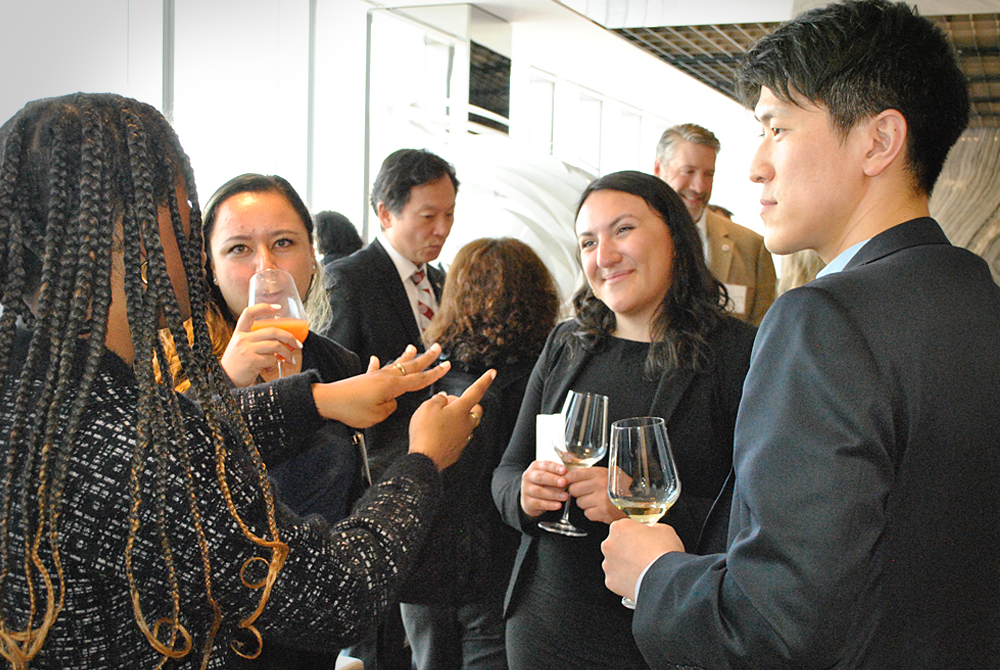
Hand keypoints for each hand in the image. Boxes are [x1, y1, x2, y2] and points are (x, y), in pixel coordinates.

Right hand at [221, 303, 301, 386]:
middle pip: (272, 331)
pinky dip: (276, 364)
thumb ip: (255, 341)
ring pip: (276, 345)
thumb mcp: (240, 348)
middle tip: (298, 344)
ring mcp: (247, 349)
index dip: (263, 307)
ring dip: (287, 352)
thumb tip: (281, 340)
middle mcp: (242, 339)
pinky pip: (272, 360)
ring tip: (290, 359)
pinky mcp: (252, 361)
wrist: (225, 382)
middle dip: (289, 337)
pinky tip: (273, 368)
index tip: (277, 308)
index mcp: (239, 333)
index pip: (249, 313)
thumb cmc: (237, 365)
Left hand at [312, 344, 449, 427]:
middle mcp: (386, 377)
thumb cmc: (352, 410)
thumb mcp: (377, 415)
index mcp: (393, 386)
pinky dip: (376, 365)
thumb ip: (389, 407)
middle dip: (427, 358)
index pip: (419, 379)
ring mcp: (375, 376)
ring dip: (406, 357)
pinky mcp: (365, 378)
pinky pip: (375, 370)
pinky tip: (376, 360)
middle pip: (411, 366)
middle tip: (438, 348)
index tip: (447, 366)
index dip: (434, 374)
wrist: (328, 401)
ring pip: (396, 365)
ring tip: (414, 347)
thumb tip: (391, 401)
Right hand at [409, 369, 495, 469]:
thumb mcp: (427, 407)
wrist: (425, 459)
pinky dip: (450, 431)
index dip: (485, 380)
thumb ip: (437, 399)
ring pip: (466, 423)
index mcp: (462, 409)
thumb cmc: (426, 433)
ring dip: (456, 418)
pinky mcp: (457, 449)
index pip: (476, 390)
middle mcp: (466, 423)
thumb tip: (442, 398)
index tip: (492, 373)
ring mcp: (463, 437)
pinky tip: (437, 432)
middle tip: (448, 402)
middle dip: (465, 402)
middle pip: (474, 408)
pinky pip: (457, 435)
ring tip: (438, 418)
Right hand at [519, 460, 569, 517]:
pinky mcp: (527, 502)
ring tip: (565, 496)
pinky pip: (539, 503)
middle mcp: (529, 476)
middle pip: (540, 477)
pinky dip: (549, 505)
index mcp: (536, 466)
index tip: (565, 470)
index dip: (555, 467)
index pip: (545, 465)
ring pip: (539, 491)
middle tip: (564, 482)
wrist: (530, 498)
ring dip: (554, 494)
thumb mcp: (551, 474)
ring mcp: (526, 489)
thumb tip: (573, 459)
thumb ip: (561, 468)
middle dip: (553, 480)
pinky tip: (558, 505)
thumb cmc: (545, 484)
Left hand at [566, 466, 625, 524]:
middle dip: (578, 493)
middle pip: (573, 490)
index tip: (566, 482)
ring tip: (597, 501)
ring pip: (579, 503)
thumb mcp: (608, 474)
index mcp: (600, 473)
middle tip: (587, 493)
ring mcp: (601, 499)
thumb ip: (590, 473)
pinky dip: (592, 514)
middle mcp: (600, 484)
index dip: (567, 479)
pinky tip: (601, 509)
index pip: (574, 474)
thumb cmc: (621, 488)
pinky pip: (587, 514)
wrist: (637, 503)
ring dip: (586, 504)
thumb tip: (568, 472)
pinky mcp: (602, 512)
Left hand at [601, 519, 684, 600]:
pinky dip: (625, 580)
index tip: (643, 539)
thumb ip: (653, 527)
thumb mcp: (664, 529)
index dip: (635, 533)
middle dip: (627, 549)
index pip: (623, 527)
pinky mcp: (610, 581)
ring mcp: (608, 563)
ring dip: (625, 564)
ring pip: (615, 562)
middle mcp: (609, 544)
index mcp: (619, 527)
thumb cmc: (664, 553)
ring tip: (642, 569)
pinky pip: (617, 579)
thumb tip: (653, 530)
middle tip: (643, 555)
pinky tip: (639, 579)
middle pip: (616, 545)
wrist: (664, 579)